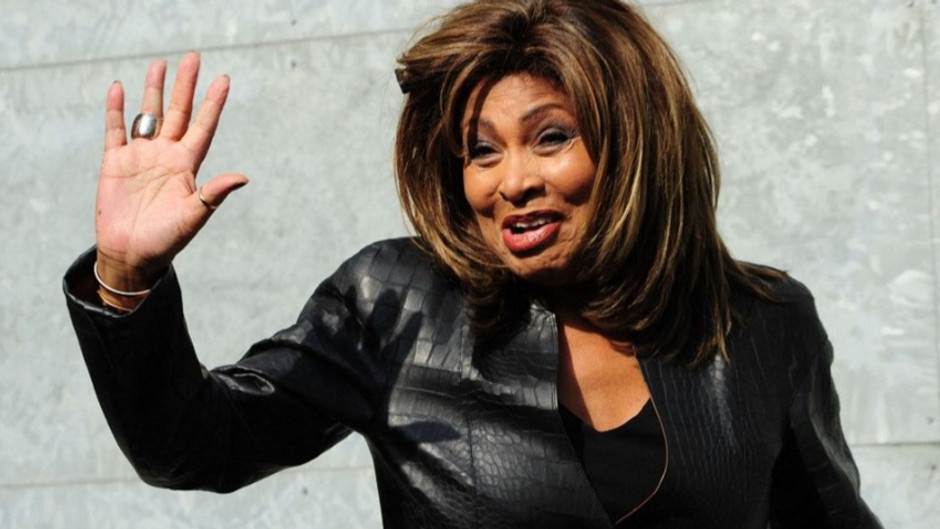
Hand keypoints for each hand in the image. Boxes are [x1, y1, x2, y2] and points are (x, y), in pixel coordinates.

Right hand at [94, 53, 247, 292]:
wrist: (133, 256)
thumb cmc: (167, 240)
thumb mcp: (195, 216)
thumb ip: (214, 194)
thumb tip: (243, 177)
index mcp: (188, 166)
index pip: (203, 126)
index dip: (213, 104)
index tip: (223, 79)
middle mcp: (166, 156)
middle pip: (177, 112)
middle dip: (185, 86)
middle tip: (193, 57)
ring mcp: (141, 157)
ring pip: (148, 115)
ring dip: (153, 90)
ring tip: (159, 64)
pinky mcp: (115, 163)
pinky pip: (116, 130)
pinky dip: (116, 110)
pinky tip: (118, 88)